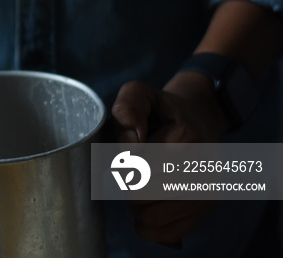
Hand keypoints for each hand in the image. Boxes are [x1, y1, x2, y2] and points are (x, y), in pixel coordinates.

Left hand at [110, 72, 229, 244]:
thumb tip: (131, 141)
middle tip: (130, 166)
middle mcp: (203, 168)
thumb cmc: (160, 110)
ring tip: (140, 181)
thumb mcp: (139, 93)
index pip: (134, 166)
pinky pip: (163, 233)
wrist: (197, 118)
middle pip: (139, 194)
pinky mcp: (204, 210)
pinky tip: (150, 201)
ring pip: (149, 217)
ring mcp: (207, 192)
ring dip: (134, 204)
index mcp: (186, 137)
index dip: (119, 160)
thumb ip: (128, 107)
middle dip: (125, 182)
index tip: (126, 148)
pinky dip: (147, 222)